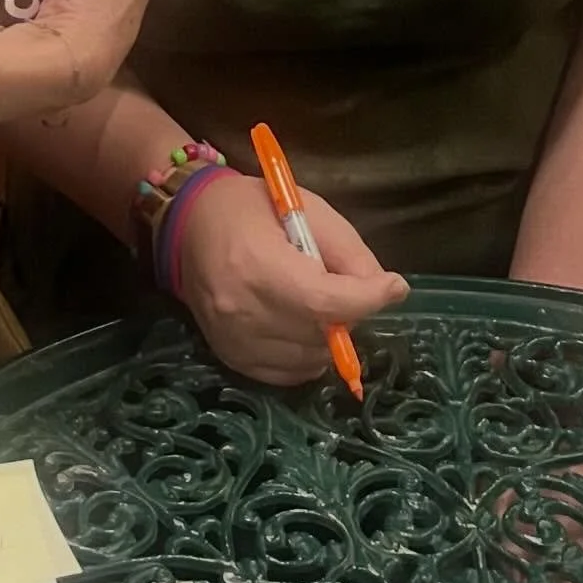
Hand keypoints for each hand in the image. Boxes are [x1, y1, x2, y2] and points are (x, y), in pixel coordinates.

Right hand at [175, 172, 407, 385]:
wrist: (189, 222)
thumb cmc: (251, 207)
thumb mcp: (305, 209)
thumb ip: (348, 250)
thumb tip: (385, 289)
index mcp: (260, 266)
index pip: (324, 302)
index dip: (367, 299)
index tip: (393, 287)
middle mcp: (243, 310)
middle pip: (322, 332)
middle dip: (348, 311)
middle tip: (344, 286)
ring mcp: (233, 340)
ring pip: (311, 358)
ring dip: (328, 335)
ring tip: (315, 302)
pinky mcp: (230, 356)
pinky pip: (288, 374)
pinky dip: (307, 355)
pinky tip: (301, 324)